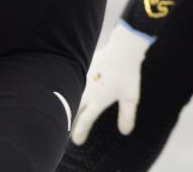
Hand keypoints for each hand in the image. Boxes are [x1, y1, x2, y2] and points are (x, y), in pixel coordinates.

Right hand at [70, 21, 152, 144]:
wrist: (122, 50)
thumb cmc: (128, 74)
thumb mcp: (131, 98)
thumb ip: (127, 116)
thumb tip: (125, 132)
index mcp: (98, 101)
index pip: (86, 120)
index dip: (80, 132)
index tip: (77, 142)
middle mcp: (87, 92)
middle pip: (72, 110)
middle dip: (68, 122)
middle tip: (64, 131)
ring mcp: (83, 79)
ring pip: (70, 95)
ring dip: (65, 105)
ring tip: (62, 112)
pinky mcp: (83, 67)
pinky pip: (72, 81)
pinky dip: (68, 88)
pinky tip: (67, 88)